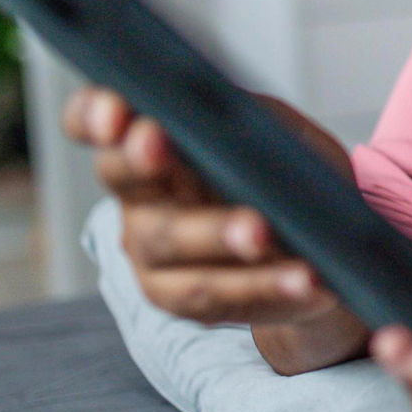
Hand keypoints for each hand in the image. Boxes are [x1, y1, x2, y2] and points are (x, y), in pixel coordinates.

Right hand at [62, 86, 367, 368]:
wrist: (318, 240)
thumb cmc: (283, 171)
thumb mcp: (272, 127)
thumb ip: (247, 117)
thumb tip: (241, 120)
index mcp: (150, 137)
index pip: (93, 117)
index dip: (92, 112)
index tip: (113, 111)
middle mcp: (138, 194)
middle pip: (120, 174)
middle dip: (138, 158)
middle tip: (155, 143)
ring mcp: (152, 252)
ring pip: (170, 240)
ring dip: (218, 234)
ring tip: (262, 233)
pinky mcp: (183, 300)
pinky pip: (219, 294)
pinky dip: (266, 286)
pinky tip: (303, 278)